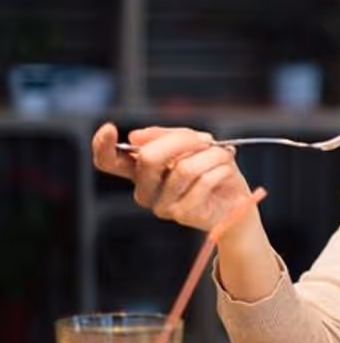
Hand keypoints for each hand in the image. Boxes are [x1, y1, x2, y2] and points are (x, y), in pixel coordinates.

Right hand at [91, 123, 251, 231]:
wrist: (235, 202)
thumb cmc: (212, 170)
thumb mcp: (192, 145)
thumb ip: (168, 137)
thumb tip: (135, 136)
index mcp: (141, 170)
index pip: (109, 161)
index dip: (102, 145)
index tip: (109, 128)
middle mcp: (145, 190)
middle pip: (149, 157)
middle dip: (183, 140)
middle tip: (206, 138)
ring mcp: (161, 205)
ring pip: (183, 168)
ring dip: (211, 155)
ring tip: (224, 155)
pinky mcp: (181, 214)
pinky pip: (203, 182)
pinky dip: (221, 169)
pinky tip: (227, 171)